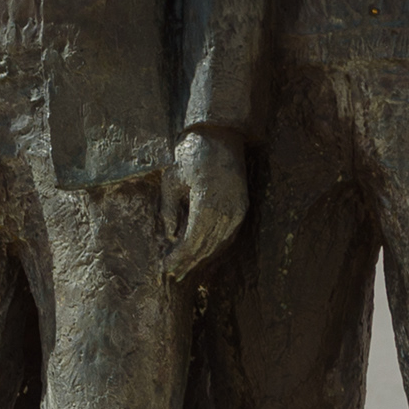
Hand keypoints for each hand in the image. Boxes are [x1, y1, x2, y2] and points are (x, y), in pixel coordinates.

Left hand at [160, 129, 247, 281]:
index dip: (180, 257)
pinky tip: (204, 252)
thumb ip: (169, 210)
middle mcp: (227, 210)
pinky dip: (215, 246)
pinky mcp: (242, 206)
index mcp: (207, 204)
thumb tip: (170, 235)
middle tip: (173, 274)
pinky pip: (229, 234)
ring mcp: (238, 209)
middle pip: (206, 246)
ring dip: (202, 257)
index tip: (166, 267)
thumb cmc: (190, 155)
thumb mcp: (171, 180)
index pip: (193, 240)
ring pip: (219, 243)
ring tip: (186, 268)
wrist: (220, 135)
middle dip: (189, 261)